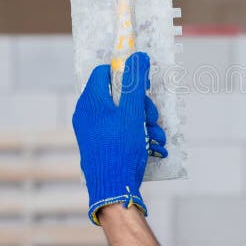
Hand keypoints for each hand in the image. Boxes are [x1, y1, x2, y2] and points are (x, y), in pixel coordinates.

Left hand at [72, 52, 167, 225]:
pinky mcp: (102, 145)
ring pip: (125, 114)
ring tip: (157, 137)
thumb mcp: (131, 111)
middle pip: (119, 95)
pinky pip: (122, 131)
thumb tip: (138, 56)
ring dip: (146, 122)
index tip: (143, 81)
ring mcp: (94, 131)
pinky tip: (153, 146)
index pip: (104, 72)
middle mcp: (89, 114)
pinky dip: (139, 135)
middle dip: (142, 104)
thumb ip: (134, 82)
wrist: (113, 190)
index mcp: (90, 102)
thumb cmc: (120, 148)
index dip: (125, 73)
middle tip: (152, 116)